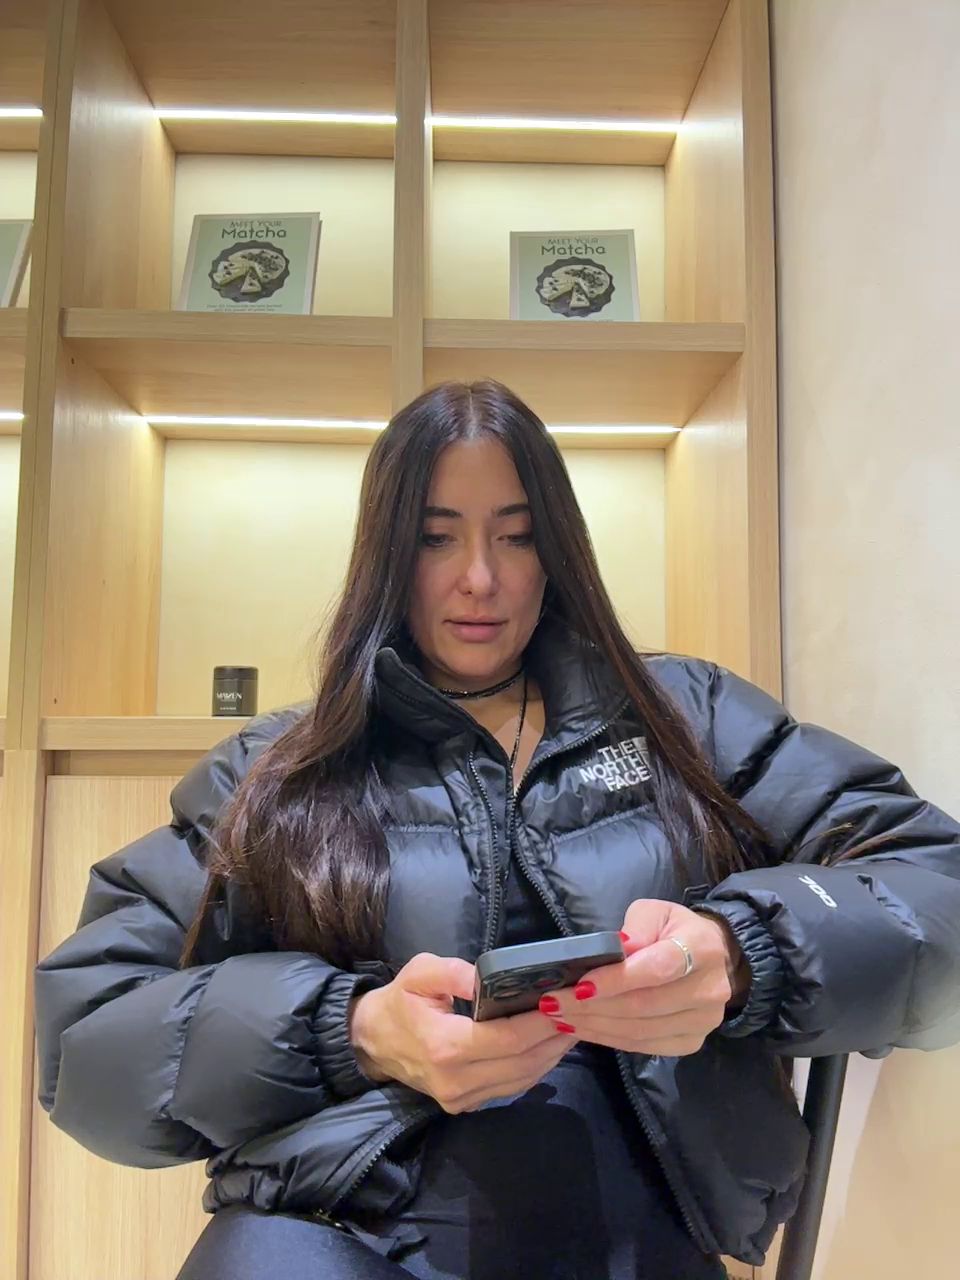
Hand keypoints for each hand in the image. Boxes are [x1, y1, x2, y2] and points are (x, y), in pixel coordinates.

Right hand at [348, 952, 579, 1112]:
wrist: (370, 1042)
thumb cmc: (398, 1001)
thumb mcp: (419, 972)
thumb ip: (454, 972)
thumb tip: (486, 979)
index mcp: (445, 1047)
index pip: (508, 1039)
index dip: (541, 1022)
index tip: (566, 1002)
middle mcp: (456, 1080)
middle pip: (522, 1063)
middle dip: (555, 1038)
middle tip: (580, 1012)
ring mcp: (461, 1098)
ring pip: (521, 1080)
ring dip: (550, 1054)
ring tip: (572, 1026)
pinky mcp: (464, 1105)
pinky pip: (510, 1088)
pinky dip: (534, 1068)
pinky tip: (548, 1046)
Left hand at [537, 899, 750, 1055]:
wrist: (712, 957)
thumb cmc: (674, 930)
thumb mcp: (654, 912)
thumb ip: (636, 927)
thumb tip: (615, 951)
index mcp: (701, 948)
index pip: (656, 969)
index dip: (616, 980)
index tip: (580, 985)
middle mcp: (709, 990)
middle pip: (645, 1005)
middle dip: (593, 1007)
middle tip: (554, 1003)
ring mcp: (703, 1022)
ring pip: (641, 1031)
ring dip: (595, 1026)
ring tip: (560, 1017)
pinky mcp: (692, 1043)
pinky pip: (645, 1046)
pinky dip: (610, 1039)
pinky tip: (583, 1030)